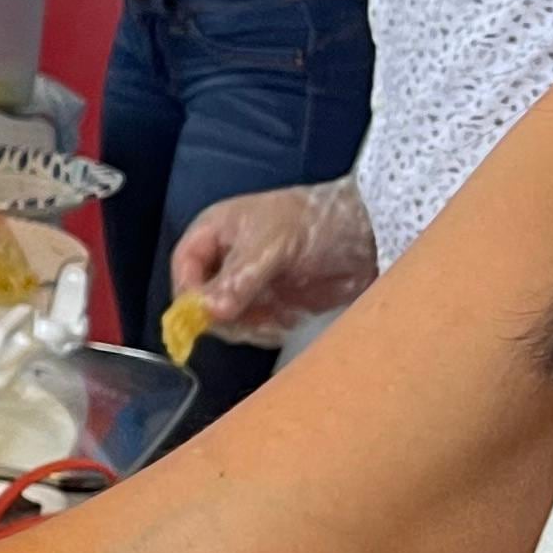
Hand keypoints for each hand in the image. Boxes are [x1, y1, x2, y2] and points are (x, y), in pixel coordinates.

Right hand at [165, 176, 378, 338]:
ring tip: (277, 318)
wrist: (368, 233)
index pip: (184, 269)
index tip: (208, 317)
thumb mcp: (272, 246)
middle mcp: (226, 260)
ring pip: (228, 321)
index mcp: (215, 232)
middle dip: (225, 316)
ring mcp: (249, 284)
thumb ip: (238, 280)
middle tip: (254, 320)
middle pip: (202, 301)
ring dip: (250, 327)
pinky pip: (255, 329)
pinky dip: (268, 331)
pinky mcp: (272, 305)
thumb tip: (208, 312)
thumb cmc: (314, 221)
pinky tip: (289, 319)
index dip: (190, 295)